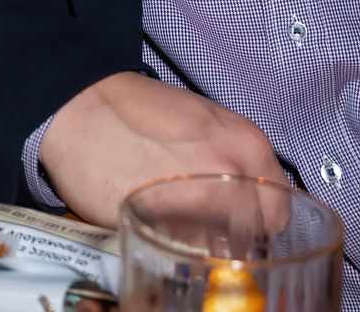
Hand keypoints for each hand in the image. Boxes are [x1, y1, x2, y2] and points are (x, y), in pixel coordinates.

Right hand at [38, 72, 285, 228]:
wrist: (79, 105)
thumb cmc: (133, 108)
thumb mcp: (200, 118)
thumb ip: (231, 156)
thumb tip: (244, 192)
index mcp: (248, 146)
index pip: (280, 210)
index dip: (258, 219)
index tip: (242, 221)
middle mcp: (237, 176)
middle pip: (258, 235)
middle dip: (238, 236)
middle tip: (211, 229)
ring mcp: (206, 204)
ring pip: (227, 250)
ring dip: (211, 246)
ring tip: (183, 230)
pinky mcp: (171, 226)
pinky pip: (190, 255)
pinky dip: (181, 252)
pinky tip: (162, 231)